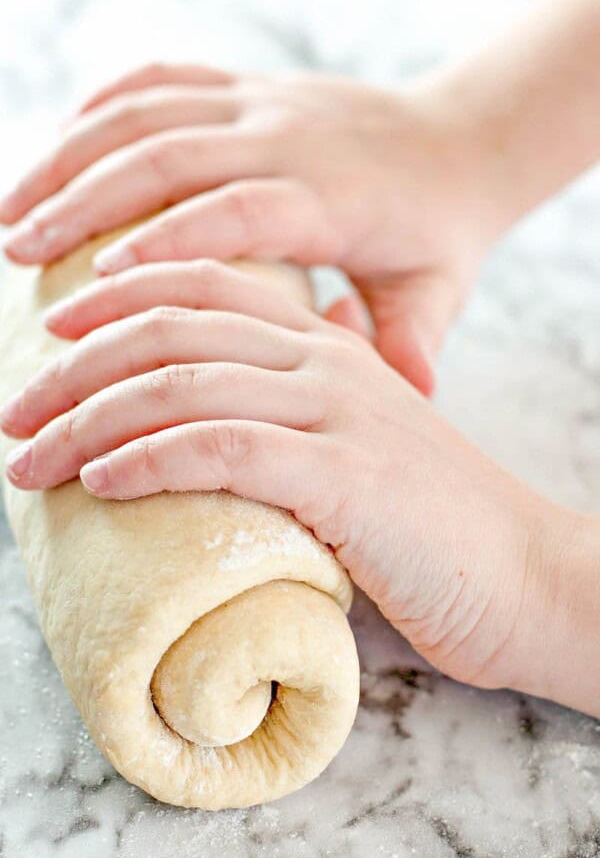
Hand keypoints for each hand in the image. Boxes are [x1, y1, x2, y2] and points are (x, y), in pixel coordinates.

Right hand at [0, 63, 490, 393]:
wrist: (460, 141)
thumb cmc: (440, 232)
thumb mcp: (438, 291)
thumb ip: (414, 341)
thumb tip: (409, 397)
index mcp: (329, 195)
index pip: (237, 210)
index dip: (167, 240)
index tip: (98, 282)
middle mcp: (288, 137)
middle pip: (170, 154)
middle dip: (84, 200)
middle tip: (18, 251)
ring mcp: (264, 103)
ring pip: (149, 112)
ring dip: (71, 157)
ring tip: (14, 212)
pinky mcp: (249, 87)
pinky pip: (163, 79)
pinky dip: (103, 106)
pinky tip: (59, 147)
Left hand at [0, 260, 559, 696]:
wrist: (523, 571)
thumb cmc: (434, 520)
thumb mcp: (360, 445)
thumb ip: (299, 416)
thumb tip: (221, 423)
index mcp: (326, 345)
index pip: (201, 287)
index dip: (116, 298)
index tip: (54, 332)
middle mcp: (326, 361)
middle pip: (172, 328)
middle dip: (76, 368)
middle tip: (17, 411)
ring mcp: (336, 412)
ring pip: (182, 384)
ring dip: (89, 420)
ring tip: (29, 457)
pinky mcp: (344, 474)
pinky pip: (223, 446)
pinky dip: (150, 457)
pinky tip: (101, 478)